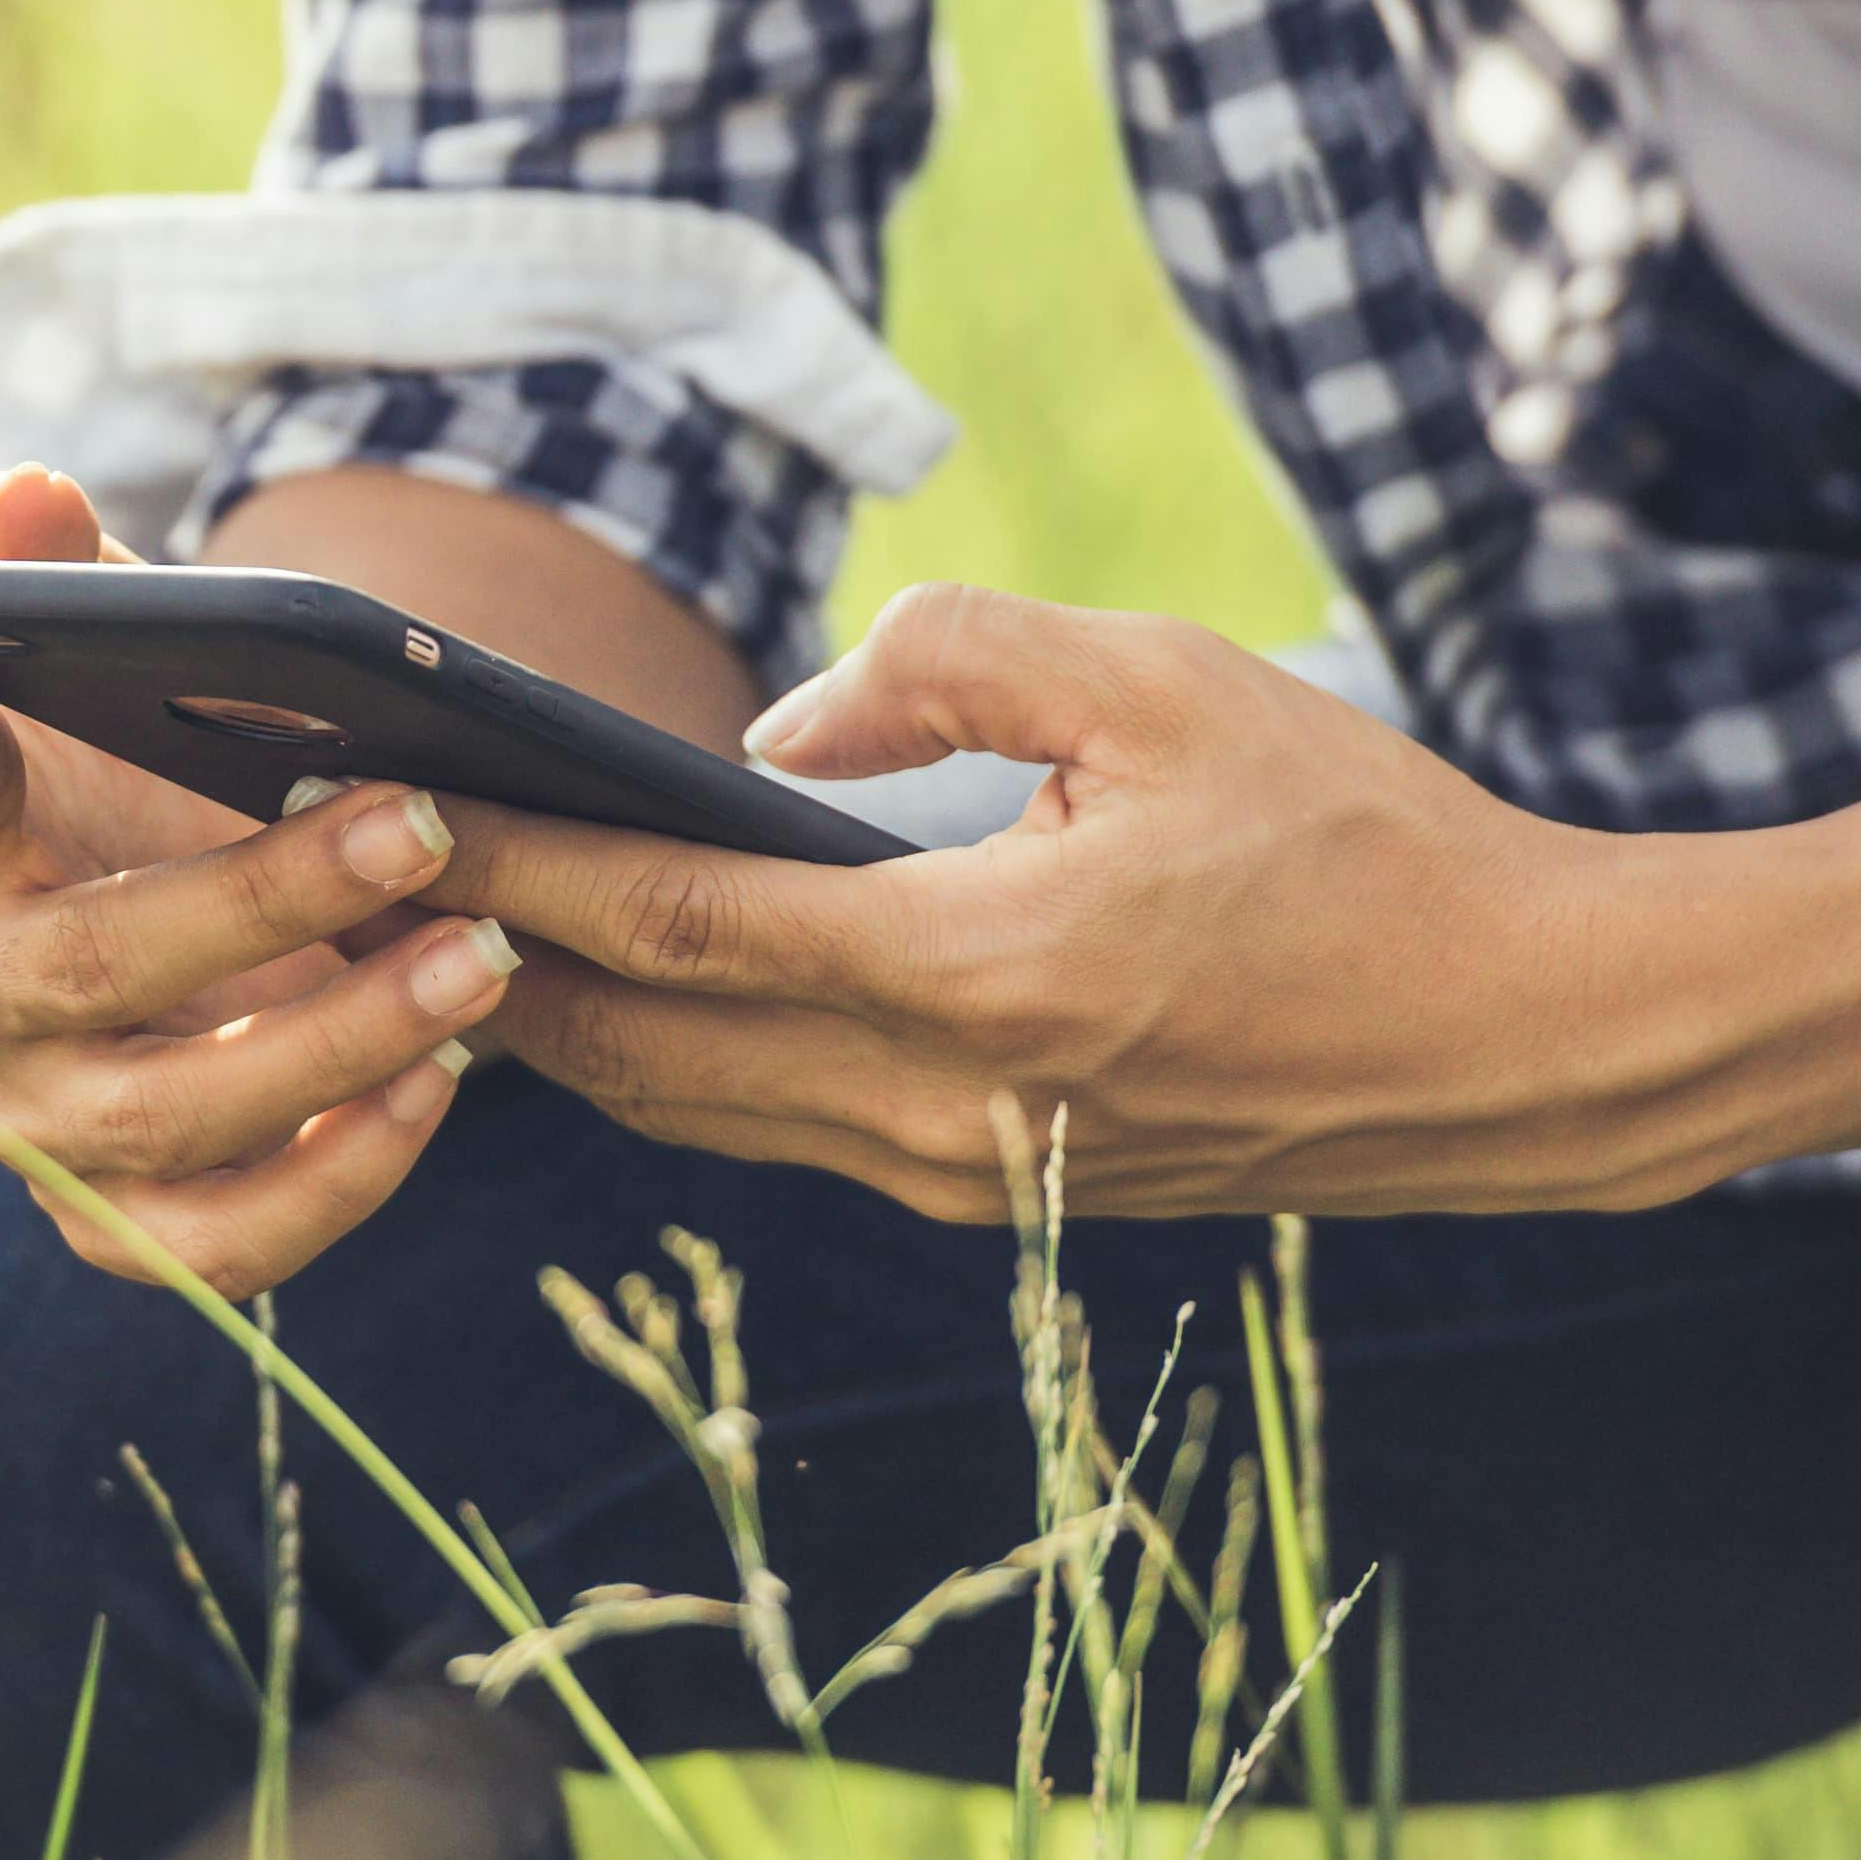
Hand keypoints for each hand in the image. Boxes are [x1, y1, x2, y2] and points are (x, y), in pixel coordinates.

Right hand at [0, 465, 527, 1287]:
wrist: (195, 919)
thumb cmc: (137, 760)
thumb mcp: (104, 650)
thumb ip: (47, 561)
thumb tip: (21, 495)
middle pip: (94, 962)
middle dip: (271, 896)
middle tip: (423, 819)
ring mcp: (33, 1124)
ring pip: (169, 1115)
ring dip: (341, 1041)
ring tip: (477, 955)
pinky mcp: (117, 1224)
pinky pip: (225, 1241)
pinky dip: (341, 1173)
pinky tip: (439, 1083)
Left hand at [423, 582, 1756, 1221]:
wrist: (1526, 1044)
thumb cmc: (1362, 842)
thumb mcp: (1164, 684)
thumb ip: (949, 666)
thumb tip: (780, 736)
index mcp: (978, 976)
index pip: (674, 927)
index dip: (510, 866)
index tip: (380, 803)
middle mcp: (941, 1109)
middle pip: (637, 1050)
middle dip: (475, 961)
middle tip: (334, 867)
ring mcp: (960, 1175)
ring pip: (690, 1108)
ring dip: (557, 1025)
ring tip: (423, 921)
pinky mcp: (989, 1193)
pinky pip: (772, 1129)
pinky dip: (666, 1062)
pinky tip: (601, 989)